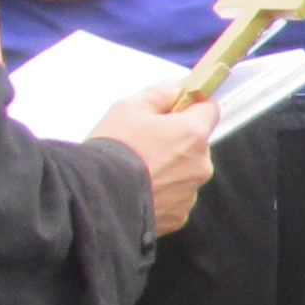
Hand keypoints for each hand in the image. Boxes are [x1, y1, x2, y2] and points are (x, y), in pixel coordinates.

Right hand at [84, 89, 216, 236]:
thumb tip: (178, 88)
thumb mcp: (128, 108)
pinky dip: (162, 192)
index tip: (177, 107)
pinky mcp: (179, 216)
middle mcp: (200, 165)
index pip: (209, 109)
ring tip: (137, 169)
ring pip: (186, 171)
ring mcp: (191, 193)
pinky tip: (139, 189)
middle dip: (176, 139)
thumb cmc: (113, 150)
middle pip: (196, 143)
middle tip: (144, 141)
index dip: (192, 105)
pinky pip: (175, 196)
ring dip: (169, 168)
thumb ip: (159, 94)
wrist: (95, 197)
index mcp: (192, 134)